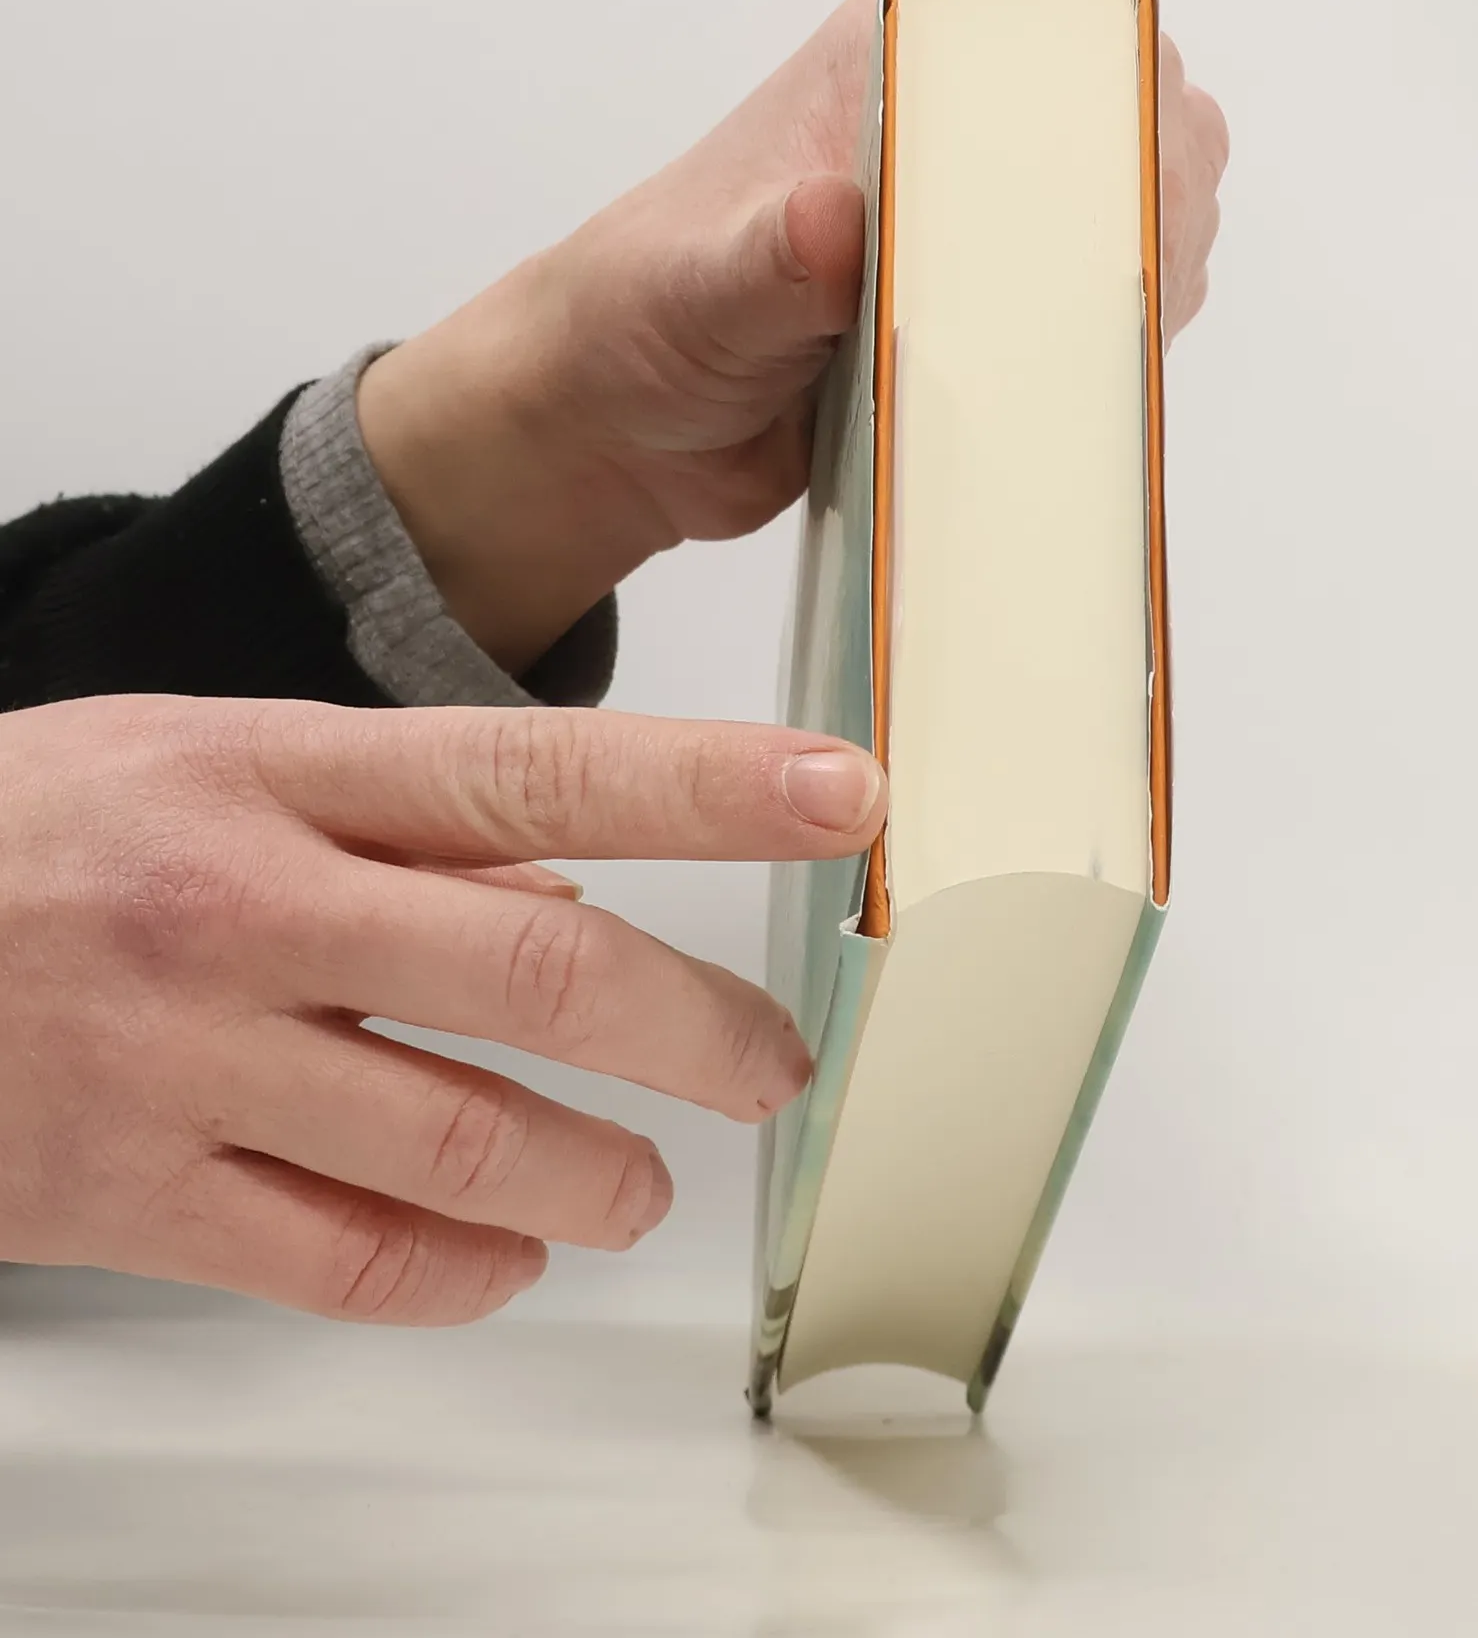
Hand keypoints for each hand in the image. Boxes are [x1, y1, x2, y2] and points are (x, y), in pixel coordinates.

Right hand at [0, 694, 883, 1323]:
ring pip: (463, 1141)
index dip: (712, 787)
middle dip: (699, 1031)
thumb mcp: (213, 762)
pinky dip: (464, 1269)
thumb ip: (401, 826)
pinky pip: (345, 1261)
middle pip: (540, 973)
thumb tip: (572, 889)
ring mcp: (184, 1060)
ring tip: (648, 1185)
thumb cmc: (35, 832)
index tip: (842, 796)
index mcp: (279, 775)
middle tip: (772, 1065)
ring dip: (599, 1176)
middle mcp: (245, 909)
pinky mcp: (127, 1198)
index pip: (544, 768)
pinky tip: (512, 1251)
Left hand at [358, 0, 1229, 672]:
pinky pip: (1092, 318)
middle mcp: (955, 135)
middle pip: (1121, 122)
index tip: (1134, 181)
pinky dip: (1114, 350)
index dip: (1118, 90)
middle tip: (1123, 289)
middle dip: (1150, 197)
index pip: (1048, 31)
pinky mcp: (991, 323)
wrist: (624, 433)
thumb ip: (769, 256)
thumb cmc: (641, 319)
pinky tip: (1101, 384)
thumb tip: (835, 223)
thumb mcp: (699, 286)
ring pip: (1129, 219)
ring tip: (1113, 344)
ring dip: (1142, 279)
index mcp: (890, 69)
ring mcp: (983, 231)